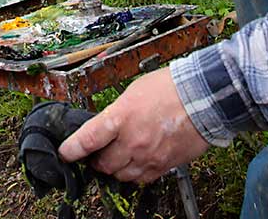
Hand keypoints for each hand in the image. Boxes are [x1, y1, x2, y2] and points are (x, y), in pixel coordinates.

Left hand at [59, 68, 208, 183]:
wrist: (203, 97)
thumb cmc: (170, 88)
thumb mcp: (133, 92)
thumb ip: (117, 112)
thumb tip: (108, 125)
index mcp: (120, 118)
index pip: (86, 140)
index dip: (71, 150)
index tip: (65, 153)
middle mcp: (132, 141)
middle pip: (102, 164)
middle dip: (95, 160)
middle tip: (95, 153)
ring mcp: (148, 156)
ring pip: (121, 175)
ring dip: (114, 168)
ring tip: (116, 156)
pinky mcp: (164, 166)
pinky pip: (141, 178)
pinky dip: (134, 173)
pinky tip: (136, 161)